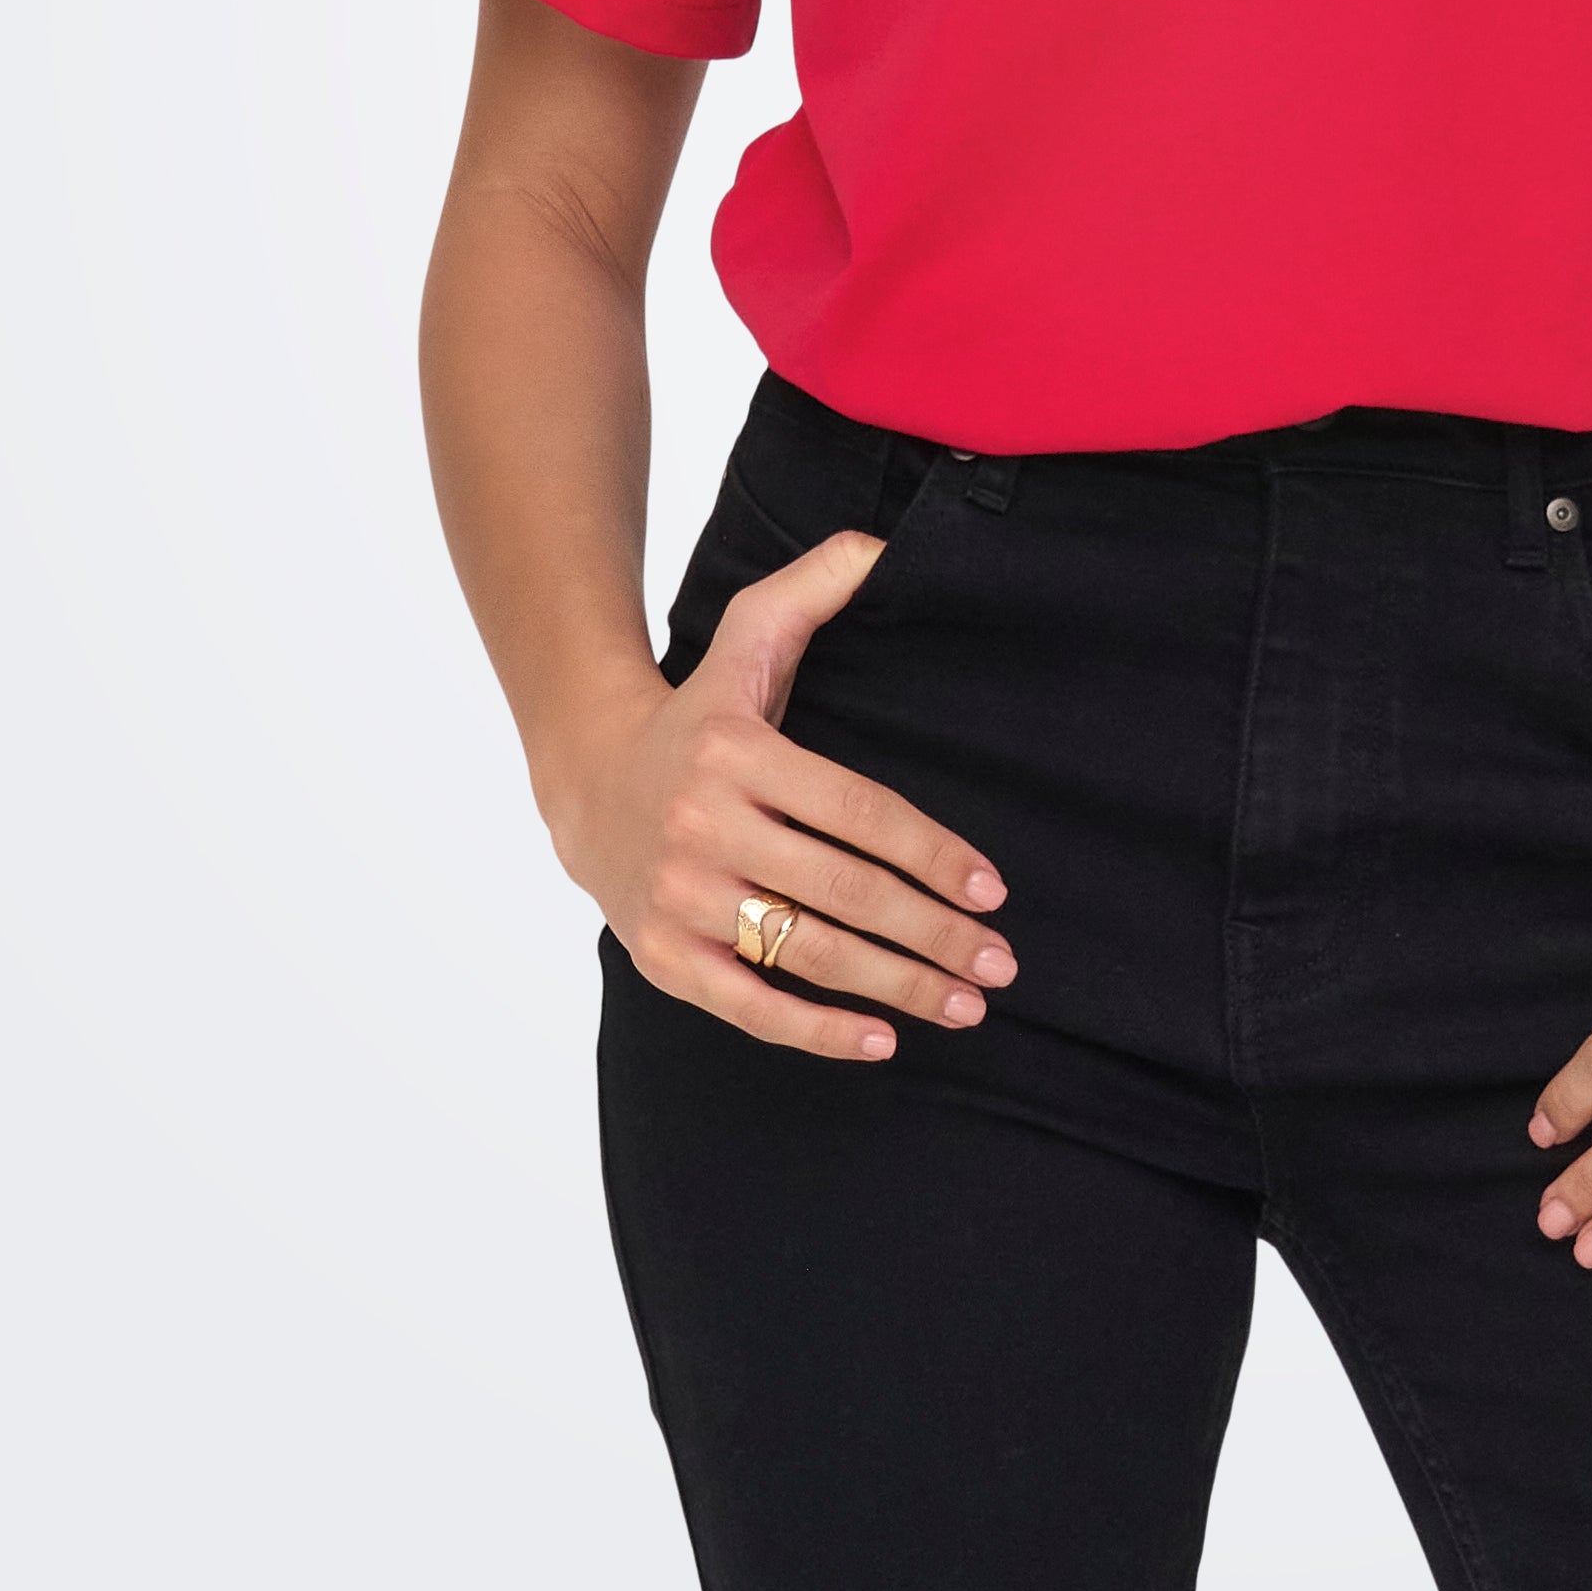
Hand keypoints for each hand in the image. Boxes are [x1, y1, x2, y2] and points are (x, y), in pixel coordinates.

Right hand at [540, 530, 1015, 1061]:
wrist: (590, 777)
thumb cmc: (699, 710)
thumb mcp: (748, 634)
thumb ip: (818, 584)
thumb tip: (888, 549)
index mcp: (736, 751)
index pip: (856, 812)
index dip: (931, 855)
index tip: (992, 891)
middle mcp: (704, 826)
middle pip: (841, 892)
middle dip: (932, 935)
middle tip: (1001, 963)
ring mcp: (679, 897)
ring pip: (804, 952)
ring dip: (896, 987)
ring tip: (967, 1005)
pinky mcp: (662, 955)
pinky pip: (748, 1006)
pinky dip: (815, 1032)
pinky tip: (881, 1041)